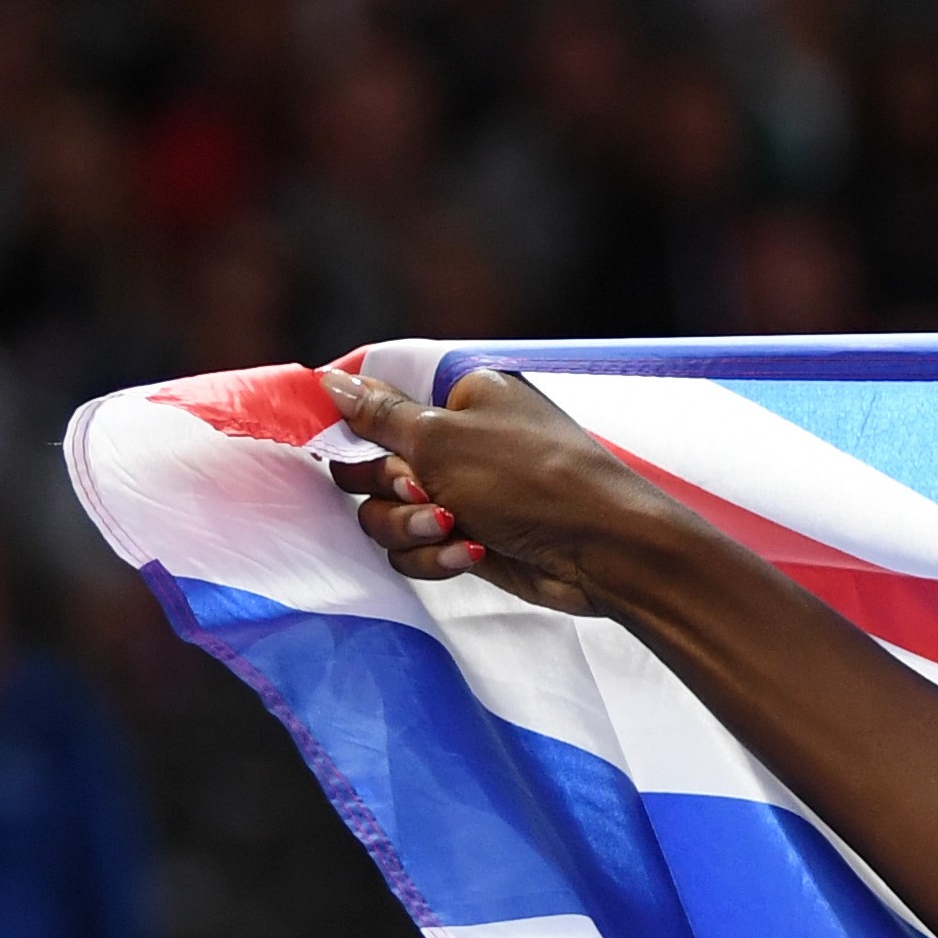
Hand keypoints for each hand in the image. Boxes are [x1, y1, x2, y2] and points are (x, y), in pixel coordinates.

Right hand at [321, 362, 686, 619]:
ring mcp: (461, 494)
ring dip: (409, 527)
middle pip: (370, 465)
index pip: (376, 401)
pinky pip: (417, 550)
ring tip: (450, 528)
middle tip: (423, 493)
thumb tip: (330, 381)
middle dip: (387, 486)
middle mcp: (455, 443)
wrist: (608, 553)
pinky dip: (434, 557)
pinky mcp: (467, 540)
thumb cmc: (535, 481)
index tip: (348, 444)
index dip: (355, 426)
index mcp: (456, 397)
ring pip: (386, 515)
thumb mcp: (445, 438)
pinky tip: (470, 555)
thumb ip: (380, 415)